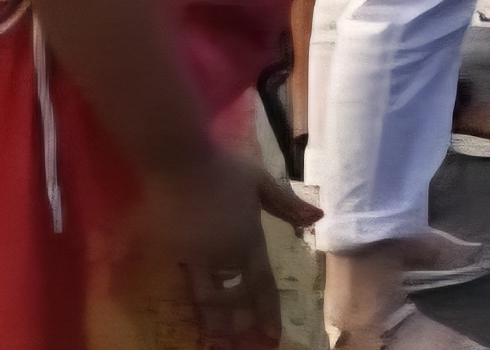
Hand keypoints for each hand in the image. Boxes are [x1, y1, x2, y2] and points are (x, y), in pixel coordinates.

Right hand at [143, 148, 318, 349]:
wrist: (176, 159)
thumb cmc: (222, 167)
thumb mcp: (260, 181)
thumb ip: (287, 205)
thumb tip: (318, 220)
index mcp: (247, 239)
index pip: (260, 284)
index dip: (267, 312)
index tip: (272, 336)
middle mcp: (223, 255)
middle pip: (233, 299)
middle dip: (238, 326)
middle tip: (240, 348)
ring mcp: (195, 257)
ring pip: (207, 299)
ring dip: (214, 323)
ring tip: (216, 345)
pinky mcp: (171, 253)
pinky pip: (187, 284)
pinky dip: (194, 302)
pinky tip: (196, 317)